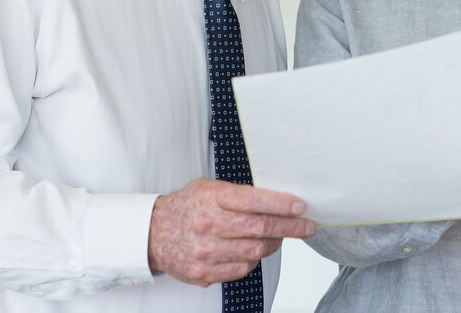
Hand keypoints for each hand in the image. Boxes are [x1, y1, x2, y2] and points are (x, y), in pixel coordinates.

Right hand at [147, 178, 315, 286]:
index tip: (300, 207)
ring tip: (279, 237)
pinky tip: (254, 251)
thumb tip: (276, 198)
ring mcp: (206, 251)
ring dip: (274, 244)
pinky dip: (253, 261)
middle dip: (291, 227)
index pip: (255, 200)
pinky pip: (242, 269)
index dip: (282, 204)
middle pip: (261, 228)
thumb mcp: (208, 188)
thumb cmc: (186, 207)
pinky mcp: (204, 272)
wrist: (152, 233)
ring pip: (256, 251)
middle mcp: (209, 224)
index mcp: (212, 198)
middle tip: (308, 226)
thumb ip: (237, 193)